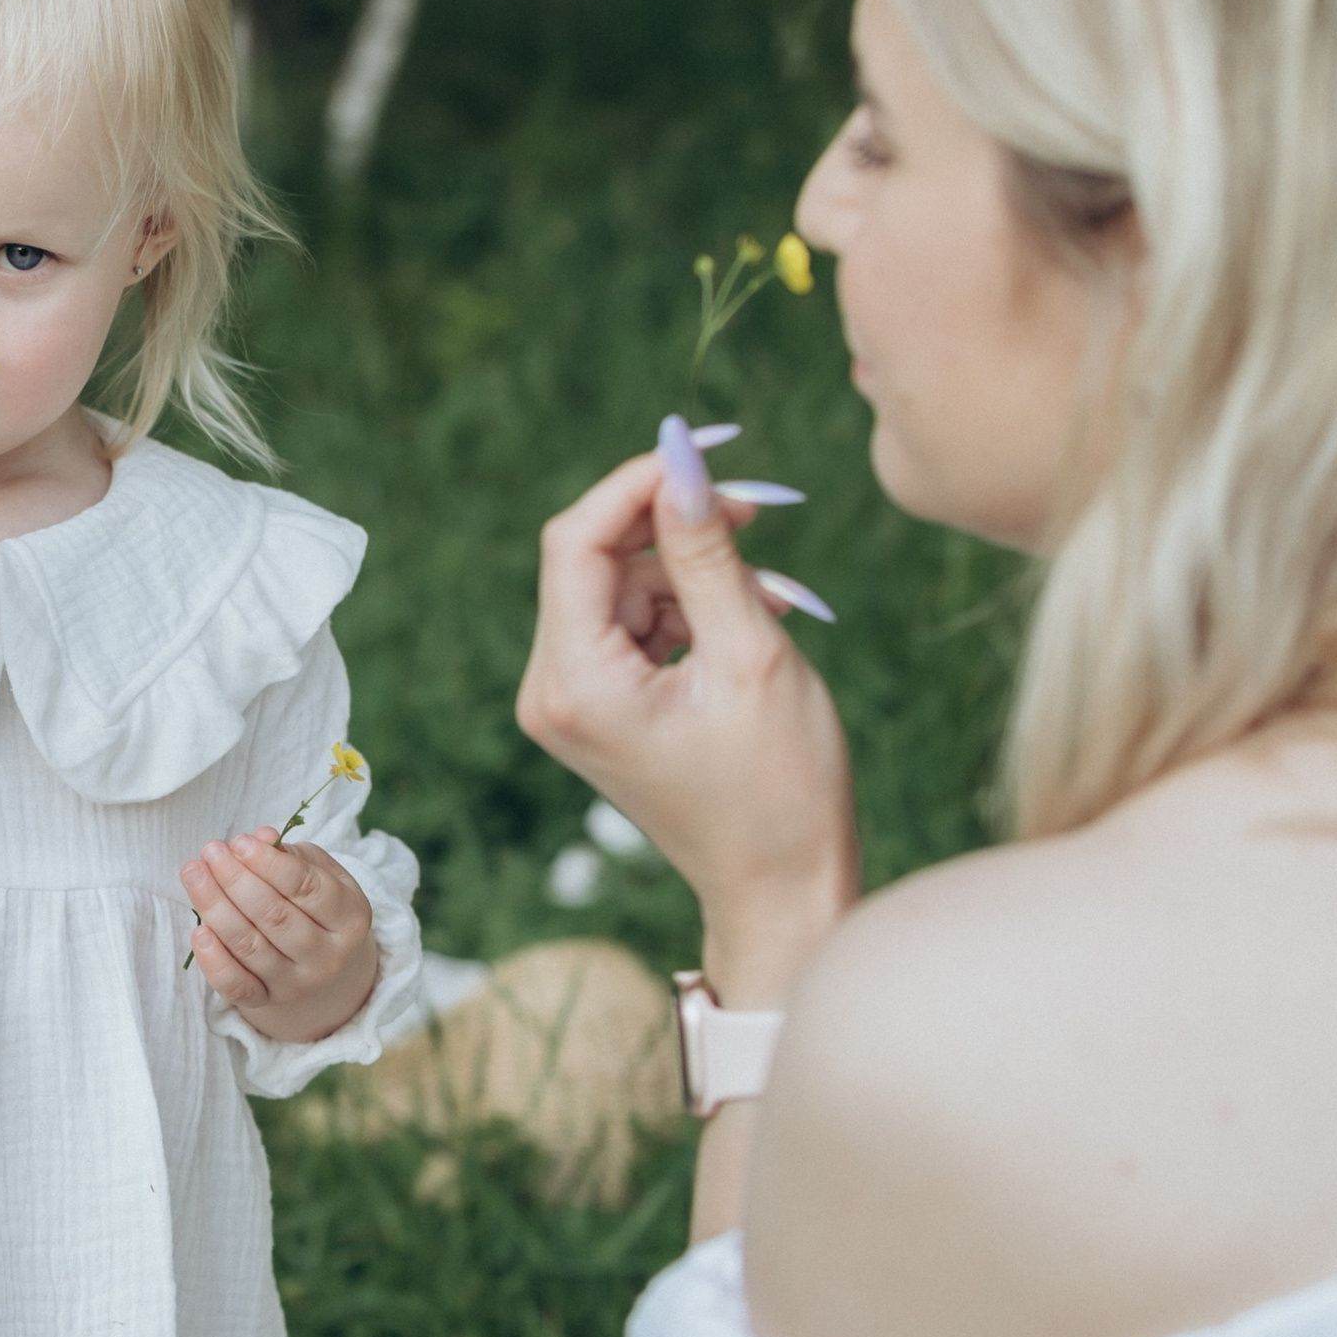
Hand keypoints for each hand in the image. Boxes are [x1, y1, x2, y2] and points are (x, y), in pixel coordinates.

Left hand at [181, 830, 378, 1045]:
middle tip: (211, 852)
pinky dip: (214, 961)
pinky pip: (236, 986)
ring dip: (215, 907)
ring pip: (250, 947)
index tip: (239, 842)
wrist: (319, 959)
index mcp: (350, 918)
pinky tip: (198, 930)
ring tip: (194, 874)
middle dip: (236, 880)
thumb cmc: (313, 903)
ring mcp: (298, 984)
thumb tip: (261, 838)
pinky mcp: (267, 1000)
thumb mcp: (316, 871)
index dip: (269, 863)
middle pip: (275, 917)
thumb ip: (289, 853)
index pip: (308, 888)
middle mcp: (328, 957)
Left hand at [516, 432, 857, 1003]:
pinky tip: (754, 619)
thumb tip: (680, 456)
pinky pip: (636, 626)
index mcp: (574, 683)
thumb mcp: (751, 654)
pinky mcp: (601, 709)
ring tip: (776, 596)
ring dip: (696, 571)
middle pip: (595, 559)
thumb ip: (706, 551)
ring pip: (623, 588)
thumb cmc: (780, 787)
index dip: (638, 481)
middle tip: (760, 509)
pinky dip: (692, 609)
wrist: (783, 889)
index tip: (708, 447)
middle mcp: (553, 691)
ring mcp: (572, 704)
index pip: (577, 540)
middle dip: (674, 524)